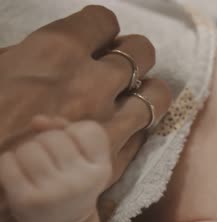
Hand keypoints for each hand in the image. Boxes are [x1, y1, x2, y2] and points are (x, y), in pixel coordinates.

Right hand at [0, 5, 170, 187]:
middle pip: (141, 52)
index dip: (101, 29)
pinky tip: (125, 127)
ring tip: (137, 94)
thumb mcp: (0, 71)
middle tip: (121, 63)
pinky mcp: (113, 161)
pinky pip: (143, 135)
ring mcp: (108, 125)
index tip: (98, 38)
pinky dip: (137, 128)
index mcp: (57, 53)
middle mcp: (92, 84)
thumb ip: (36, 57)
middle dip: (133, 53)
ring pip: (156, 95)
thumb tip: (58, 55)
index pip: (103, 22)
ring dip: (148, 90)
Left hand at [0, 121, 111, 221]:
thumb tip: (38, 121)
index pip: (88, 130)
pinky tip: (18, 174)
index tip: (74, 149)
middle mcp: (82, 181)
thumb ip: (66, 131)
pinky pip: (8, 162)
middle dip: (46, 143)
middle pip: (54, 137)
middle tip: (50, 161)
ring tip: (33, 168)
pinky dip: (9, 163)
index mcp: (101, 169)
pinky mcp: (28, 200)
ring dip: (26, 152)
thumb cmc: (72, 183)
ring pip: (29, 148)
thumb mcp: (84, 160)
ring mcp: (55, 192)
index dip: (75, 133)